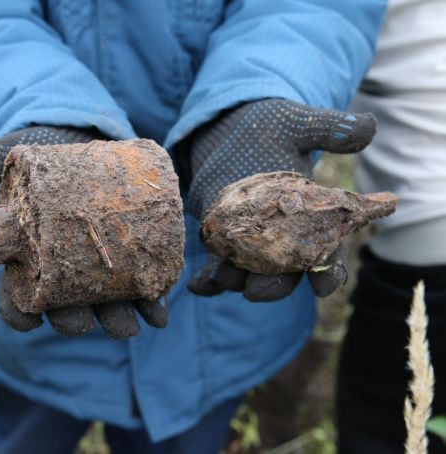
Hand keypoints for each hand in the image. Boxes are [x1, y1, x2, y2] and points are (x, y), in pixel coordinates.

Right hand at [0, 126, 167, 338]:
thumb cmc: (49, 160)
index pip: (16, 298)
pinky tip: (159, 311)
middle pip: (65, 309)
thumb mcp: (20, 157)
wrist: (93, 148)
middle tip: (83, 323)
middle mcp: (64, 273)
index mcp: (29, 259)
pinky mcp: (130, 260)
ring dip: (118, 319)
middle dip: (75, 321)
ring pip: (105, 306)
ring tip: (131, 323)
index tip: (28, 320)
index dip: (19, 314)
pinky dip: (150, 302)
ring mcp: (98, 271)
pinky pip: (140, 290)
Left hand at [186, 99, 375, 300]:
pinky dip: (207, 282)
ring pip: (248, 274)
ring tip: (222, 278)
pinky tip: (196, 286)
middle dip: (272, 287)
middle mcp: (285, 239)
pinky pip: (218, 267)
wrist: (230, 130)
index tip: (323, 286)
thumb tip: (367, 129)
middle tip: (256, 291)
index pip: (329, 255)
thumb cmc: (270, 127)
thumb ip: (330, 130)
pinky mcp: (224, 240)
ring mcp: (253, 243)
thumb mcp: (298, 125)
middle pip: (285, 275)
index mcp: (313, 220)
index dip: (329, 274)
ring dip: (235, 280)